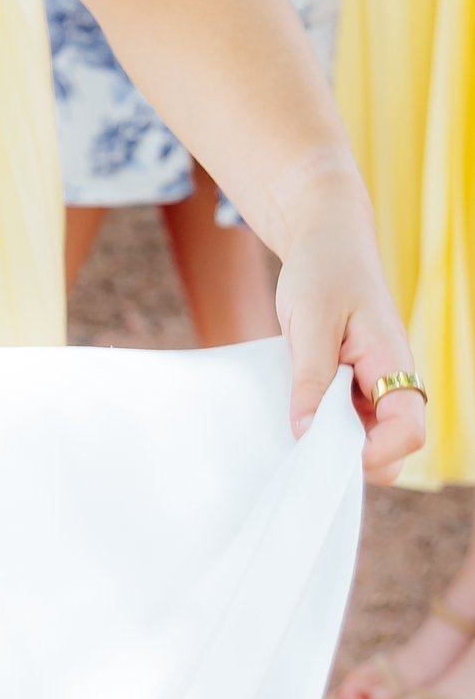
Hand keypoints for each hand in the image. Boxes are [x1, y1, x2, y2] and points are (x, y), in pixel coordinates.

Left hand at [274, 180, 425, 482]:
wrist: (326, 241)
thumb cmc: (324, 271)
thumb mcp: (310, 322)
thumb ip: (310, 378)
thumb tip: (305, 432)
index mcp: (393, 362)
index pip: (407, 430)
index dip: (377, 453)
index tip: (328, 455)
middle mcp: (392, 380)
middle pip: (391, 445)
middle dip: (352, 457)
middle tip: (301, 451)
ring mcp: (373, 384)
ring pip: (366, 436)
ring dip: (333, 442)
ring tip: (291, 433)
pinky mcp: (353, 383)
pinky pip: (344, 419)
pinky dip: (321, 425)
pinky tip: (292, 418)